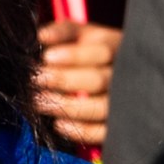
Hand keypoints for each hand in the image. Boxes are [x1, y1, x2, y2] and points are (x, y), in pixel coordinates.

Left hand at [32, 14, 119, 150]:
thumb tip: (42, 36)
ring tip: (39, 102)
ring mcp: (125, 102)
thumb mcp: (86, 35)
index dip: (74, 54)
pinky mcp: (120, 124)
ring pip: (101, 107)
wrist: (122, 80)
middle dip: (65, 80)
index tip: (46, 57)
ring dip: (68, 106)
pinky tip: (59, 124)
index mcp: (118, 47)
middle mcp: (124, 75)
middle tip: (37, 80)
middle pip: (99, 79)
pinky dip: (81, 130)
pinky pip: (103, 132)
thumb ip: (66, 32)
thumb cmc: (94, 53)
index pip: (101, 49)